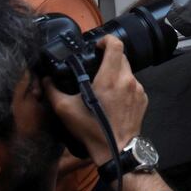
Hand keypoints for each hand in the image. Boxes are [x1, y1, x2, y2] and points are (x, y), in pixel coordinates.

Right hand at [43, 35, 147, 165]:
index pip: (116, 45)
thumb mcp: (65, 110)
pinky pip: (133, 85)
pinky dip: (124, 86)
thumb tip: (46, 79)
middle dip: (109, 57)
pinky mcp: (143, 99)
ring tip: (103, 86)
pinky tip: (114, 99)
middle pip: (122, 57)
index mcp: (110, 78)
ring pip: (128, 71)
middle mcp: (128, 80)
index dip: (106, 40)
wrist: (116, 149)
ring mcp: (139, 89)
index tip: (97, 45)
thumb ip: (53, 90)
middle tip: (96, 67)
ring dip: (116, 73)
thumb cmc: (92, 129)